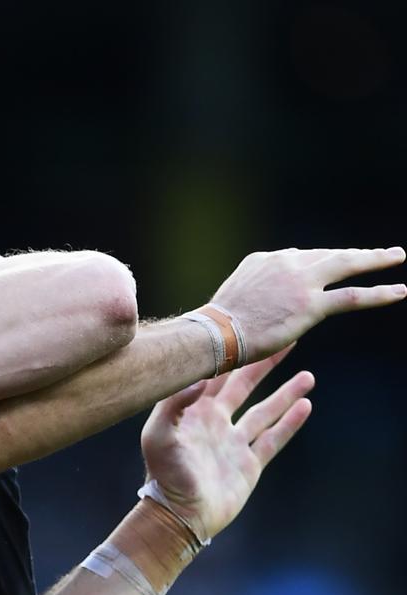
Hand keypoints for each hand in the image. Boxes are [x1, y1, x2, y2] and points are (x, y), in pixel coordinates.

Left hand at [139, 347, 312, 540]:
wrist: (180, 516)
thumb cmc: (164, 475)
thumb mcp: (159, 436)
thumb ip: (174, 404)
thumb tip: (200, 377)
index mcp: (193, 411)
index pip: (215, 374)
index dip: (231, 353)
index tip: (247, 328)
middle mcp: (214, 422)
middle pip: (244, 386)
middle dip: (263, 365)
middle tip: (285, 341)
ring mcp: (233, 442)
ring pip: (265, 411)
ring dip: (285, 393)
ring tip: (308, 375)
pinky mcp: (248, 464)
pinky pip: (273, 438)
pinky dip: (290, 422)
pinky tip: (306, 405)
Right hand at [210, 247, 404, 362]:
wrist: (215, 333)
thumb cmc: (219, 324)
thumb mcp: (237, 294)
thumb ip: (259, 290)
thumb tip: (274, 305)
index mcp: (264, 259)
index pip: (300, 257)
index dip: (319, 263)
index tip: (331, 267)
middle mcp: (285, 263)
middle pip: (328, 254)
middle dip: (355, 253)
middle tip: (379, 253)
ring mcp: (300, 282)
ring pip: (346, 265)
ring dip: (375, 260)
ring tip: (396, 257)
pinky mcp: (311, 304)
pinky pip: (353, 296)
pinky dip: (380, 293)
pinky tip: (400, 291)